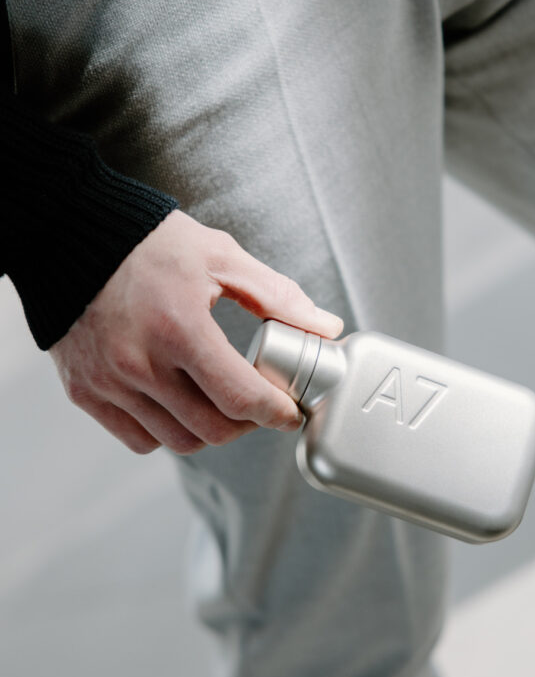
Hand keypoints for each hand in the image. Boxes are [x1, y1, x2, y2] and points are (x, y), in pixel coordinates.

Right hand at [49, 210, 343, 454]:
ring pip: (177, 441)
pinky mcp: (85, 392)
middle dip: (248, 425)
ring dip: (210, 431)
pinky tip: (180, 403)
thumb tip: (324, 327)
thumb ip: (276, 296)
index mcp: (178, 327)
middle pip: (212, 429)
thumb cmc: (146, 243)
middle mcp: (139, 363)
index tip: (290, 411)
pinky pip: (138, 439)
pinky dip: (166, 432)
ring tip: (222, 404)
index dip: (276, 412)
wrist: (68, 235)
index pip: (240, 397)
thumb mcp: (221, 257)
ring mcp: (109, 383)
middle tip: (261, 406)